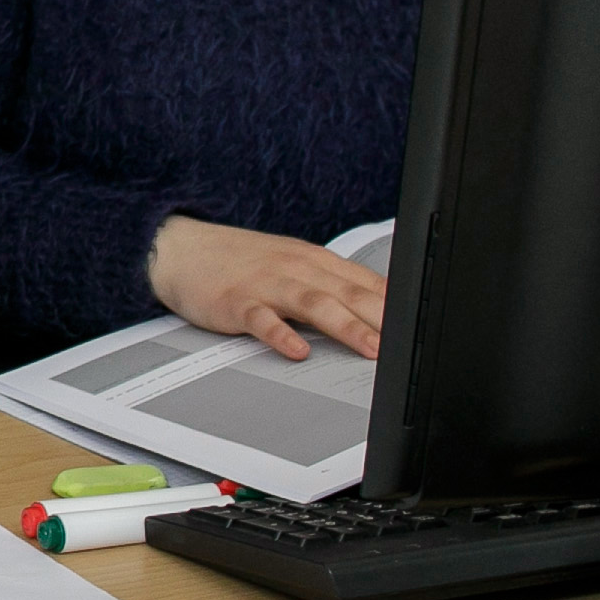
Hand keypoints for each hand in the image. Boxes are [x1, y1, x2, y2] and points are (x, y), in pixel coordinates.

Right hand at [146, 215, 385, 361]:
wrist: (180, 248)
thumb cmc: (239, 261)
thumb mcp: (291, 264)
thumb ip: (330, 285)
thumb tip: (375, 312)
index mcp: (315, 261)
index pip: (366, 283)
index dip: (396, 307)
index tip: (420, 329)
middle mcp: (296, 270)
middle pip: (348, 294)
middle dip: (382, 320)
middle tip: (407, 347)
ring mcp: (266, 285)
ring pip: (315, 305)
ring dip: (346, 327)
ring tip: (370, 349)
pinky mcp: (237, 303)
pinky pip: (263, 320)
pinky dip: (281, 335)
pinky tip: (297, 350)